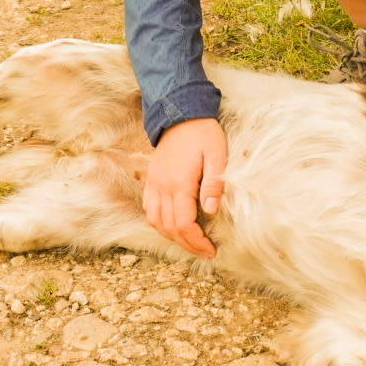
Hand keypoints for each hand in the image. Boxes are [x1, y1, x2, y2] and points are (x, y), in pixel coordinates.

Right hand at [143, 117, 225, 257]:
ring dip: (172, 237)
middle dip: (187, 244)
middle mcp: (163, 186)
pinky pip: (148, 208)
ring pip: (155, 221)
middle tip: (205, 252)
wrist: (180, 113)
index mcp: (180, 182)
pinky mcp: (151, 179)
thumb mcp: (217, 154)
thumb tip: (210, 211)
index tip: (210, 250)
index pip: (183, 223)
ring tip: (190, 243)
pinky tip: (172, 226)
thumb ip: (213, 184)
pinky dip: (159, 223)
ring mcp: (154, 183)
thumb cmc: (203, 133)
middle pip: (169, 227)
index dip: (197, 241)